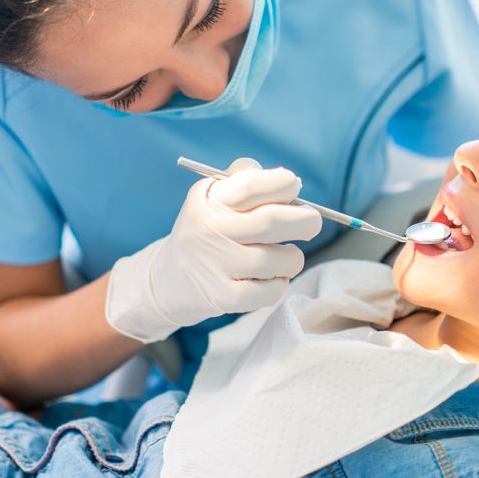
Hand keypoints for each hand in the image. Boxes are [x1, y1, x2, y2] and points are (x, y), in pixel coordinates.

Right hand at [105, 158, 322, 342]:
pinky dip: (279, 283)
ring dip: (293, 258)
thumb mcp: (212, 198)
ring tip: (285, 256)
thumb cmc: (205, 232)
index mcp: (209, 200)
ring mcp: (216, 265)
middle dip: (306, 220)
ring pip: (278, 259)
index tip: (293, 188)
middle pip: (272, 221)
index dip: (283, 184)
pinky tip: (271, 278)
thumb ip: (244, 180)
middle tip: (310, 223)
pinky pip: (270, 291)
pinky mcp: (222, 297)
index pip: (252, 185)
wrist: (167, 280)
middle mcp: (210, 229)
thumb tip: (290, 182)